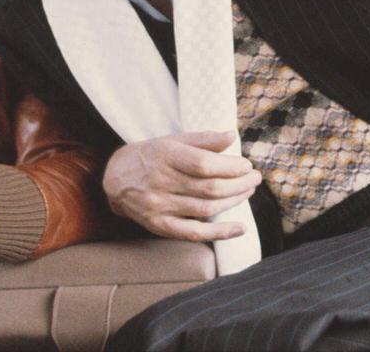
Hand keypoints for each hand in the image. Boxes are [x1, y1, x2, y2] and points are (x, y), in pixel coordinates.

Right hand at [102, 130, 261, 240]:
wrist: (115, 178)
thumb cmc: (150, 156)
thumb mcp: (173, 140)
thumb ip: (203, 139)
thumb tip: (232, 136)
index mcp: (166, 157)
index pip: (204, 165)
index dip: (230, 167)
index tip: (246, 165)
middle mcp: (162, 183)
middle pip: (209, 188)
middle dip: (239, 184)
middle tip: (254, 178)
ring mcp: (160, 207)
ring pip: (206, 209)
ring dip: (234, 201)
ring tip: (248, 191)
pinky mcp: (160, 226)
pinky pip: (194, 233)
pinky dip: (219, 233)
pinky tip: (239, 228)